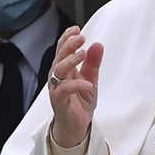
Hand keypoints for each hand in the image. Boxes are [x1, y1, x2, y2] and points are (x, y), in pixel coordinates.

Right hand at [48, 25, 103, 146]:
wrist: (77, 126)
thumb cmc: (80, 101)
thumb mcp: (91, 79)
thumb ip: (93, 63)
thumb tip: (97, 44)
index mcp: (64, 69)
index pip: (61, 49)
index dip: (66, 38)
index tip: (77, 29)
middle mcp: (57, 77)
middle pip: (59, 56)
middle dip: (69, 45)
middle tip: (81, 37)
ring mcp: (56, 89)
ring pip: (58, 70)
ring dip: (70, 60)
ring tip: (83, 54)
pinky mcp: (59, 102)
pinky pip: (64, 90)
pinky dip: (76, 85)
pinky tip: (87, 83)